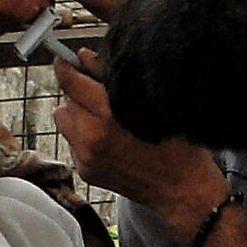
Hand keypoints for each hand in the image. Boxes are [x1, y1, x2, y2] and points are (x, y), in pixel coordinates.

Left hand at [51, 51, 226, 221]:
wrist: (182, 189)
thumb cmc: (176, 145)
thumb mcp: (151, 100)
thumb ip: (110, 76)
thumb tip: (83, 58)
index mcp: (108, 115)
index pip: (70, 82)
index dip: (65, 66)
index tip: (64, 61)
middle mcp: (92, 137)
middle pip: (64, 101)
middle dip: (76, 93)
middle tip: (96, 93)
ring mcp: (86, 157)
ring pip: (64, 123)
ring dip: (76, 114)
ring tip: (100, 116)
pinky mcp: (86, 171)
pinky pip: (73, 143)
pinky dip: (83, 136)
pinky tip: (107, 138)